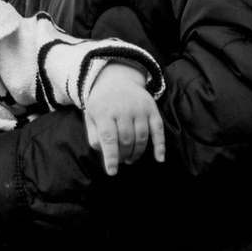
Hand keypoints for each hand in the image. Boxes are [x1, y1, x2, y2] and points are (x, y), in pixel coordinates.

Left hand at [81, 58, 166, 174]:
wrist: (117, 78)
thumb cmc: (102, 103)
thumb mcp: (91, 116)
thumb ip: (94, 136)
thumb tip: (105, 153)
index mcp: (104, 111)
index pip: (109, 137)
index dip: (111, 157)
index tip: (112, 172)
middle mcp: (123, 108)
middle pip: (126, 140)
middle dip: (124, 155)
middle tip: (122, 160)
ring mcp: (139, 108)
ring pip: (141, 138)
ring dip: (137, 153)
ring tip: (130, 158)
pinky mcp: (151, 108)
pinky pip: (158, 129)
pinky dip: (160, 146)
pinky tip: (159, 158)